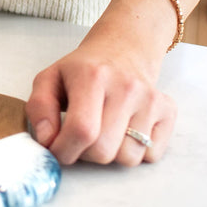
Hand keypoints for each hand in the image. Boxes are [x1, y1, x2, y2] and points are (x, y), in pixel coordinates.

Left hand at [24, 21, 175, 165]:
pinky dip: (136, 152)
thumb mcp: (50, 79)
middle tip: (80, 138)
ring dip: (111, 155)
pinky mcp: (168, 110)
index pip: (81, 130)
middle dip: (85, 154)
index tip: (57, 150)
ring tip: (104, 132)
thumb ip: (39, 108)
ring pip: (128, 158)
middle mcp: (126, 86)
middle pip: (103, 150)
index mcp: (93, 75)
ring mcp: (151, 99)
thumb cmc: (83, 70)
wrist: (123, 48)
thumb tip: (47, 140)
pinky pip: (152, 156)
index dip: (64, 150)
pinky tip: (125, 130)